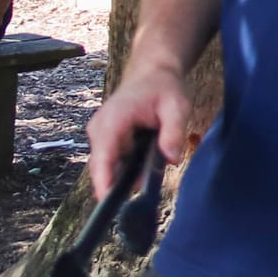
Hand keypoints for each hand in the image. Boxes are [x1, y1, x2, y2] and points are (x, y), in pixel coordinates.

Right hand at [87, 68, 192, 197]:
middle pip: (104, 167)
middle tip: (143, 196)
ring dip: (128, 173)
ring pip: (110, 166)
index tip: (107, 203)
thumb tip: (172, 160)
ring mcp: (101, 135)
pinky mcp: (107, 140)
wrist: (153, 73)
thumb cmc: (164, 87)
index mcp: (113, 120)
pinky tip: (147, 161)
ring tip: (151, 165)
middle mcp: (100, 130)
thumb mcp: (176, 106)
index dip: (104, 182)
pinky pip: (115, 161)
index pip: (103, 157)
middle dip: (121, 183)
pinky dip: (129, 166)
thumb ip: (173, 132)